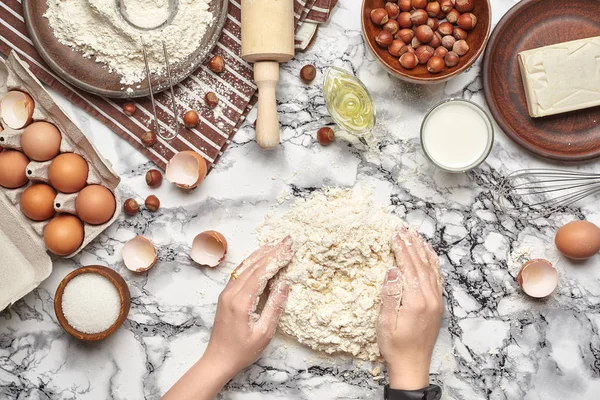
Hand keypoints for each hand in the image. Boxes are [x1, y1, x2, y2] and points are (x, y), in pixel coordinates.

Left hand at [162, 236, 293, 399]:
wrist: (218, 360)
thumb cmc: (242, 351)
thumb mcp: (264, 333)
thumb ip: (275, 306)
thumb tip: (285, 283)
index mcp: (241, 301)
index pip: (261, 273)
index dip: (276, 259)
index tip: (289, 248)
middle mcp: (231, 293)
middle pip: (253, 265)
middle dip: (271, 251)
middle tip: (287, 240)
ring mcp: (226, 293)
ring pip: (245, 266)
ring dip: (261, 253)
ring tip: (276, 243)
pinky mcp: (226, 295)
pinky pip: (240, 273)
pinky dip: (252, 262)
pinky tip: (260, 257)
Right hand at [377, 227, 442, 390]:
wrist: (412, 366)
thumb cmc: (395, 346)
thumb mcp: (385, 322)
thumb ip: (390, 294)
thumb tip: (393, 270)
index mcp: (416, 301)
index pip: (409, 267)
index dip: (402, 249)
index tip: (394, 234)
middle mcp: (430, 298)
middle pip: (421, 264)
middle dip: (412, 245)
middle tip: (403, 229)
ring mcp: (436, 301)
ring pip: (431, 269)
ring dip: (423, 250)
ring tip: (416, 235)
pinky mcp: (438, 305)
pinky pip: (437, 278)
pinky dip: (433, 264)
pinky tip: (429, 255)